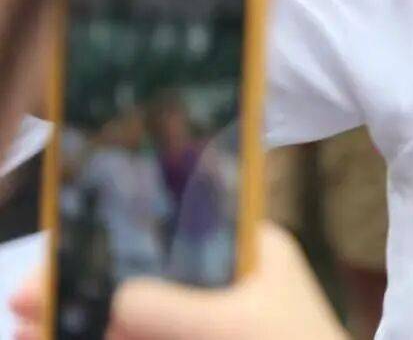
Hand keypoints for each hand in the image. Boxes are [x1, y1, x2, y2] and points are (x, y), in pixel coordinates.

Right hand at [10, 222, 344, 339]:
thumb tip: (110, 295)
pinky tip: (61, 338)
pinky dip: (102, 336)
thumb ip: (170, 307)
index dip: (116, 232)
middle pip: (144, 269)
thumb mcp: (232, 324)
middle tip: (23, 302)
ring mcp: (212, 315)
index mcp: (250, 246)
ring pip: (135, 310)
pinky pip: (140, 334)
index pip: (175, 222)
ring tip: (26, 329)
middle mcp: (228, 275)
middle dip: (82, 284)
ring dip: (79, 318)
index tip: (62, 247)